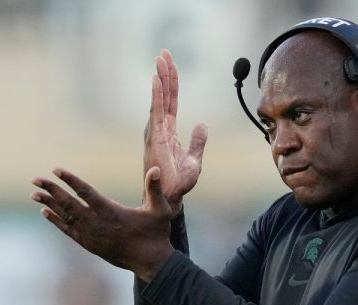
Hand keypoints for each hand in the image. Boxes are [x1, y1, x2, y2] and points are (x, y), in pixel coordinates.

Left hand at [30, 166, 173, 281]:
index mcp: (111, 212)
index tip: (56, 169)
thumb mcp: (160, 210)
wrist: (151, 263)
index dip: (70, 180)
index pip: (86, 192)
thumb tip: (156, 169)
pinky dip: (56, 221)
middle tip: (35, 179)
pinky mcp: (90, 245)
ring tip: (34, 194)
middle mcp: (97, 224)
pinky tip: (46, 212)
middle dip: (51, 190)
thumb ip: (154, 189)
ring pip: (65, 217)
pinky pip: (68, 231)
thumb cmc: (156, 235)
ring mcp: (91, 236)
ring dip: (49, 204)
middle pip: (69, 203)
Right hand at [145, 48, 206, 215]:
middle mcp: (160, 129)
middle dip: (164, 74)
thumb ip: (197, 142)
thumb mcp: (194, 160)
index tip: (170, 64)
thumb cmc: (179, 184)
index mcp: (168, 132)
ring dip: (160, 79)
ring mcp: (156, 133)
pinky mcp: (155, 139)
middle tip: (164, 53)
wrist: (171, 199)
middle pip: (164, 96)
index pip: (171, 102)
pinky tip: (157, 80)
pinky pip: (157, 112)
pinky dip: (157, 95)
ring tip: (160, 60)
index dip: (171, 83)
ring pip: (159, 100)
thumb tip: (202, 124)